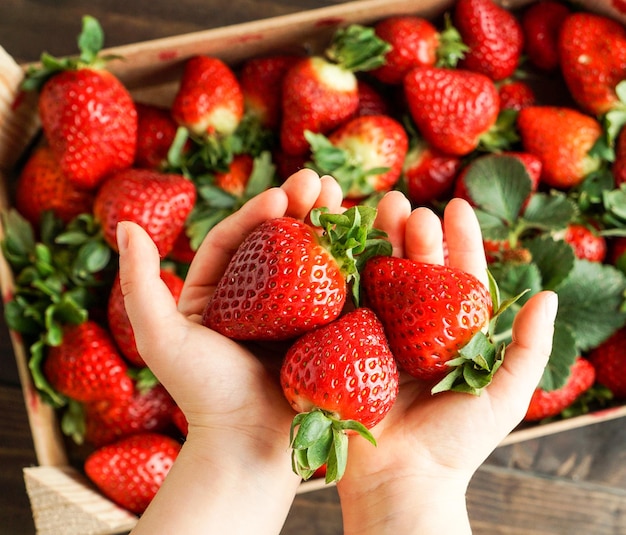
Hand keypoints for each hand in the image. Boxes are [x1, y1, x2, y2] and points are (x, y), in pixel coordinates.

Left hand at [119, 169, 342, 533]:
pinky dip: (350, 261)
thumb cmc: (203, 395)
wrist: (249, 447)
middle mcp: (256, 299)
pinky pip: (337, 290)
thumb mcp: (161, 338)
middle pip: (278, 242)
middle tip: (320, 182)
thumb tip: (125, 224)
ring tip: (343, 196)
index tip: (282, 194)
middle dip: (300, 207)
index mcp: (218, 293)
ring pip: (310, 259)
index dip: (258, 211)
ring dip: (327, 225)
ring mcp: (293, 314)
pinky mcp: (324, 331)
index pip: (237, 240)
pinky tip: (364, 236)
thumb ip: (139, 283)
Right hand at [337, 193, 557, 534]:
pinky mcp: (345, 346)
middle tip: (411, 208)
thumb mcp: (503, 396)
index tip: (456, 206)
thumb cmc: (455, 444)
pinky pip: (346, 304)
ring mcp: (378, 336)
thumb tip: (549, 297)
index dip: (461, 242)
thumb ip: (528, 348)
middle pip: (417, 272)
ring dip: (380, 243)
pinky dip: (345, 273)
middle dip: (416, 236)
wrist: (399, 481)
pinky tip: (343, 245)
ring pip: (381, 279)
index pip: (459, 279)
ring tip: (380, 209)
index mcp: (452, 336)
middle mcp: (415, 330)